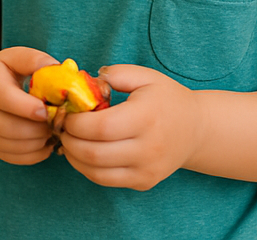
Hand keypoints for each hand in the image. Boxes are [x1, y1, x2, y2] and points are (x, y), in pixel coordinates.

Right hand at [0, 46, 59, 165]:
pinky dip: (33, 155)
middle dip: (36, 129)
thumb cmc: (4, 71)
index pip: (5, 99)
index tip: (47, 110)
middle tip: (55, 124)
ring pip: (10, 146)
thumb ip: (34, 60)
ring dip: (36, 142)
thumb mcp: (16, 57)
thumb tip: (57, 69)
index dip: (28, 108)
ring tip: (51, 132)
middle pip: (7, 128)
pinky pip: (12, 157)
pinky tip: (45, 143)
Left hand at [57, 64, 204, 190]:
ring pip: (96, 172)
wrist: (196, 129)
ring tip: (67, 139)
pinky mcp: (144, 183)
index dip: (75, 122)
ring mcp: (146, 170)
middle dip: (69, 140)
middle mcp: (148, 149)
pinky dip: (87, 168)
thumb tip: (86, 81)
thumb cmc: (166, 98)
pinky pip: (106, 180)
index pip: (100, 127)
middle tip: (60, 126)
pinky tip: (82, 152)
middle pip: (94, 153)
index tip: (66, 112)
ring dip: (73, 157)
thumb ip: (115, 74)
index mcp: (146, 118)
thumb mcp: (145, 76)